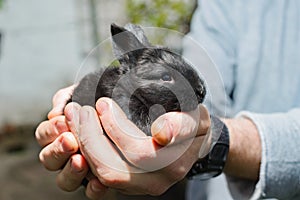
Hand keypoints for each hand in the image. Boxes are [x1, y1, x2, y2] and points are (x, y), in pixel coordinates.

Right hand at [35, 86, 106, 197]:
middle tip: (70, 140)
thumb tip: (55, 112)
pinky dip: (93, 189)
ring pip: (64, 180)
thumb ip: (68, 97)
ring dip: (70, 171)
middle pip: (48, 159)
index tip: (63, 121)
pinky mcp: (100, 181)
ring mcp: (82, 169)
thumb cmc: (108, 99)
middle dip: (57, 150)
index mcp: (61, 132)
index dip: (50, 131)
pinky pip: (90, 192)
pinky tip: (101, 182)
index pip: (44, 136)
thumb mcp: (88, 90)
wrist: (136, 109)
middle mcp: (68, 153)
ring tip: (80, 160)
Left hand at [67, 97, 210, 198]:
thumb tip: (161, 133)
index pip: (138, 152)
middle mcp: (154, 182)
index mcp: (172, 165)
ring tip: (73, 118)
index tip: (103, 103)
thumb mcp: (197, 119)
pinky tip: (77, 133)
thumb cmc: (193, 127)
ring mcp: (139, 186)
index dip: (115, 129)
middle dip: (89, 138)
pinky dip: (83, 155)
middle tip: (79, 110)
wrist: (193, 144)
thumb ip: (182, 125)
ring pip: (100, 175)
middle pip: (111, 170)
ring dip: (82, 146)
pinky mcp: (126, 184)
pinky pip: (98, 176)